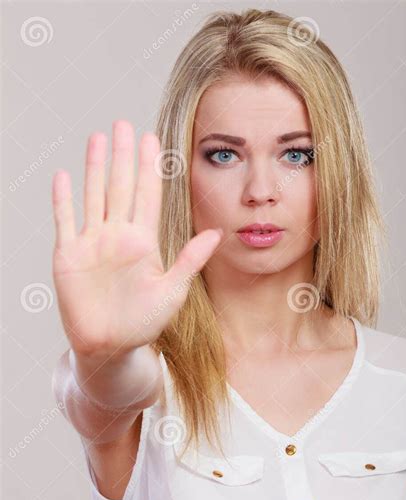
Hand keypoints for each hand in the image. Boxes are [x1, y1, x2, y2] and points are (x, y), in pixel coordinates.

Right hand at [52, 120, 221, 358]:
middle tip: (124, 123)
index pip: (148, 195)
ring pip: (93, 195)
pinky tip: (64, 175)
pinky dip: (63, 199)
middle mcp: (118, 236)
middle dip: (122, 155)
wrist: (109, 347)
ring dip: (94, 166)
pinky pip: (65, 220)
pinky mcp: (68, 255)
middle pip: (120, 186)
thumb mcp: (172, 291)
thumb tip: (217, 232)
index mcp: (143, 241)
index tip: (152, 138)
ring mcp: (92, 243)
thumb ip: (190, 260)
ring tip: (97, 138)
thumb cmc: (143, 324)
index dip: (149, 167)